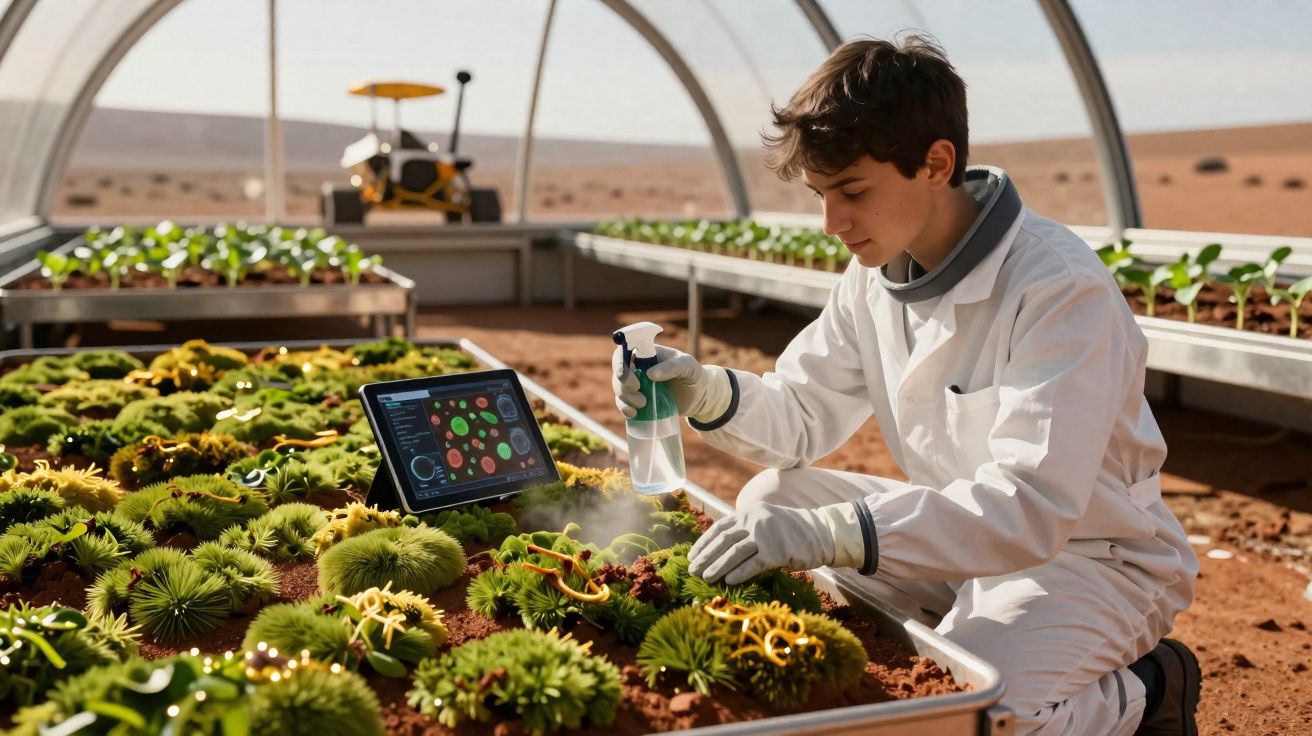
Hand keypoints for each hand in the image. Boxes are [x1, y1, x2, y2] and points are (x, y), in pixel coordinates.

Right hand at [611, 344, 731, 422]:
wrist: (700, 397)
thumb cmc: (694, 375)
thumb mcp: (688, 366)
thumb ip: (671, 367)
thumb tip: (650, 374)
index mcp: (647, 353)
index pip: (624, 351)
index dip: (619, 362)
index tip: (624, 374)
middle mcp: (638, 368)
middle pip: (618, 373)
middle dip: (623, 384)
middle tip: (638, 390)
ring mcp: (637, 385)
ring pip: (619, 389)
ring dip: (625, 398)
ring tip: (643, 404)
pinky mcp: (638, 401)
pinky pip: (624, 404)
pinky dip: (624, 409)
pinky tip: (634, 414)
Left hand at [687, 503, 837, 584]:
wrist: (821, 532)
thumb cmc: (790, 531)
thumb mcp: (765, 522)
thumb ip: (745, 530)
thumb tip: (719, 550)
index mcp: (748, 511)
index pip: (720, 528)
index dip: (704, 543)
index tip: (692, 556)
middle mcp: (754, 520)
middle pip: (723, 540)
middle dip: (706, 557)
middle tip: (693, 570)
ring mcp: (765, 535)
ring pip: (734, 553)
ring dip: (718, 567)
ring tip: (706, 578)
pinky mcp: (776, 551)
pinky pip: (752, 564)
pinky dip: (739, 573)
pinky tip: (729, 581)